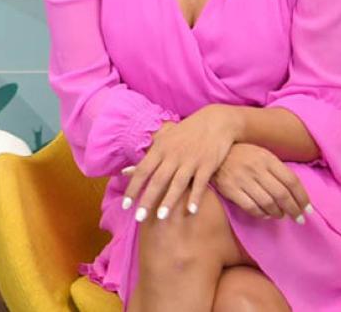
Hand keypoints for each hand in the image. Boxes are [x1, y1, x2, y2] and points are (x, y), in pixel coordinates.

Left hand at [123, 104, 237, 221]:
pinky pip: (200, 183)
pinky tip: (191, 211)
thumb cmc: (185, 133)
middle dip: (147, 199)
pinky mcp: (207, 164)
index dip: (133, 188)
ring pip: (177, 183)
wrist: (215, 122)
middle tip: (139, 218)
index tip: (125, 205)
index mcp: (160, 150)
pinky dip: (195, 197)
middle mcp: (173, 156)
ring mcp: (190, 160)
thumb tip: (125, 171)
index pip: (142, 171)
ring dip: (169, 201)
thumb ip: (146, 157)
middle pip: (157, 180)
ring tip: (161, 217)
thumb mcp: (163, 140)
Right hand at [213, 143, 311, 221]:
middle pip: (282, 194)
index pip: (292, 181)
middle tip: (299, 219)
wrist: (210, 152)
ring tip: (280, 215)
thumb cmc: (240, 155)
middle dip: (293, 210)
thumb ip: (277, 170)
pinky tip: (265, 214)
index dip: (302, 197)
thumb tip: (295, 192)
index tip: (307, 209)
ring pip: (267, 202)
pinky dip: (260, 213)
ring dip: (277, 213)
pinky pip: (250, 206)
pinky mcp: (230, 189)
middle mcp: (256, 168)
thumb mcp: (261, 154)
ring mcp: (242, 179)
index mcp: (267, 158)